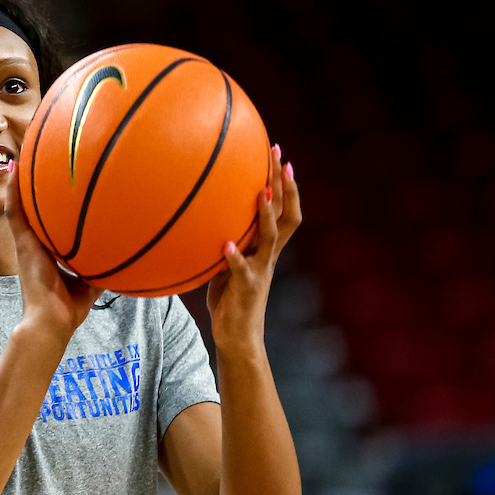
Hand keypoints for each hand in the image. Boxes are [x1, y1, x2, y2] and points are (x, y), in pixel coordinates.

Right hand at [6, 162, 103, 339]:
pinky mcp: (22, 243)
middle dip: (37, 186)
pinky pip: (15, 212)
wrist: (51, 321)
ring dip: (21, 182)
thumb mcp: (91, 282)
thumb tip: (124, 256)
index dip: (53, 205)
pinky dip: (14, 191)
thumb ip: (102, 266)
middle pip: (34, 209)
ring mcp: (27, 242)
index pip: (50, 224)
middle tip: (41, 159)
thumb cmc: (69, 308)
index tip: (61, 183)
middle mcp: (36, 244)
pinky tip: (16, 169)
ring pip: (20, 205)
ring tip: (25, 154)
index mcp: (49, 253)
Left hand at [206, 144, 300, 355]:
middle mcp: (268, 256)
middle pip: (287, 216)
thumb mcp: (228, 263)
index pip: (285, 211)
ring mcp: (260, 271)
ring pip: (270, 239)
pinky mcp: (246, 289)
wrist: (238, 337)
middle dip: (285, 186)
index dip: (287, 185)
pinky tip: (226, 245)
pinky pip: (241, 271)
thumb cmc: (230, 298)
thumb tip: (208, 215)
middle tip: (280, 158)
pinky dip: (235, 258)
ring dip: (266, 216)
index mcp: (266, 249)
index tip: (281, 157)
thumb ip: (228, 240)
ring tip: (261, 194)